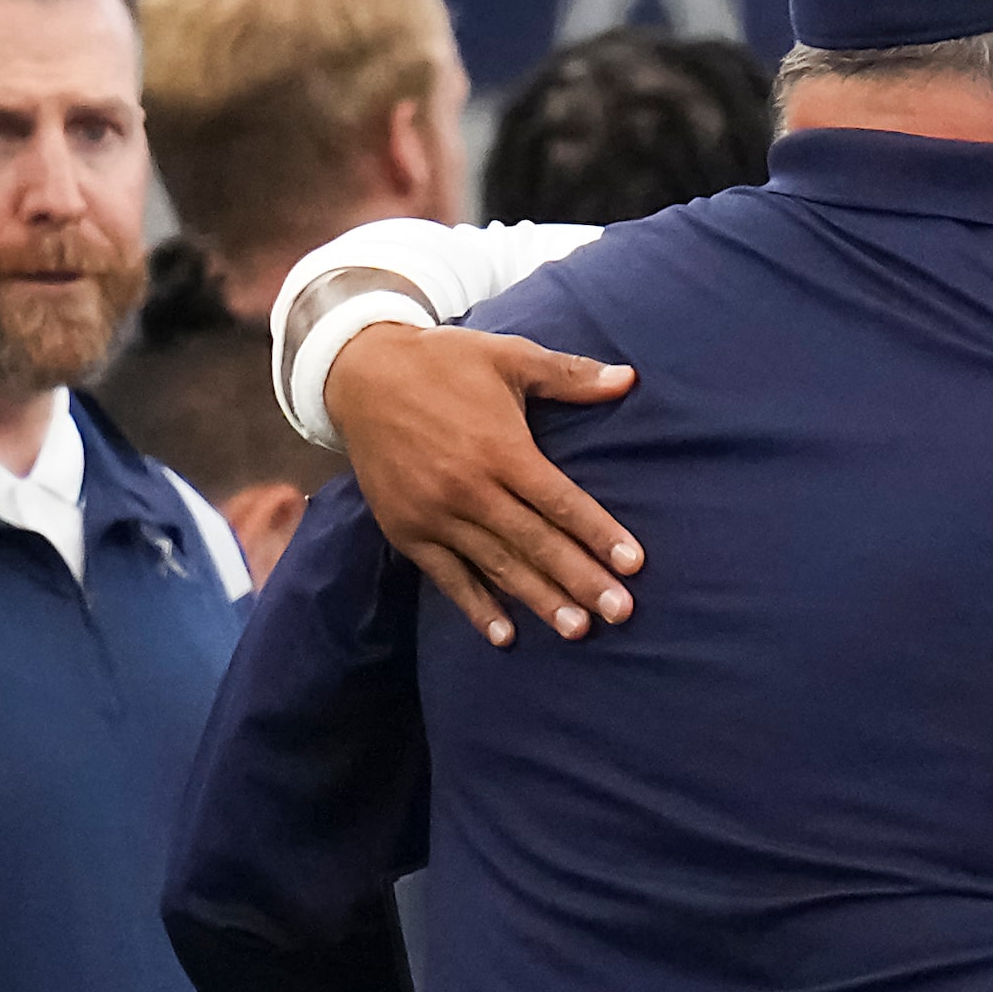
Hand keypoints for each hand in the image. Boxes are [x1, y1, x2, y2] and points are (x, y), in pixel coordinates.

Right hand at [327, 323, 642, 643]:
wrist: (358, 373)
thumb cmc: (444, 362)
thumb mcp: (508, 356)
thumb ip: (569, 374)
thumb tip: (630, 378)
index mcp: (500, 448)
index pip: (559, 501)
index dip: (598, 534)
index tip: (633, 565)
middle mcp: (468, 488)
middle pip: (535, 542)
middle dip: (580, 580)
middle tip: (621, 612)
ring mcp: (434, 514)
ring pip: (498, 565)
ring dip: (539, 600)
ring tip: (577, 630)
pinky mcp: (406, 530)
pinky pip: (447, 577)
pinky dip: (476, 606)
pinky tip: (505, 635)